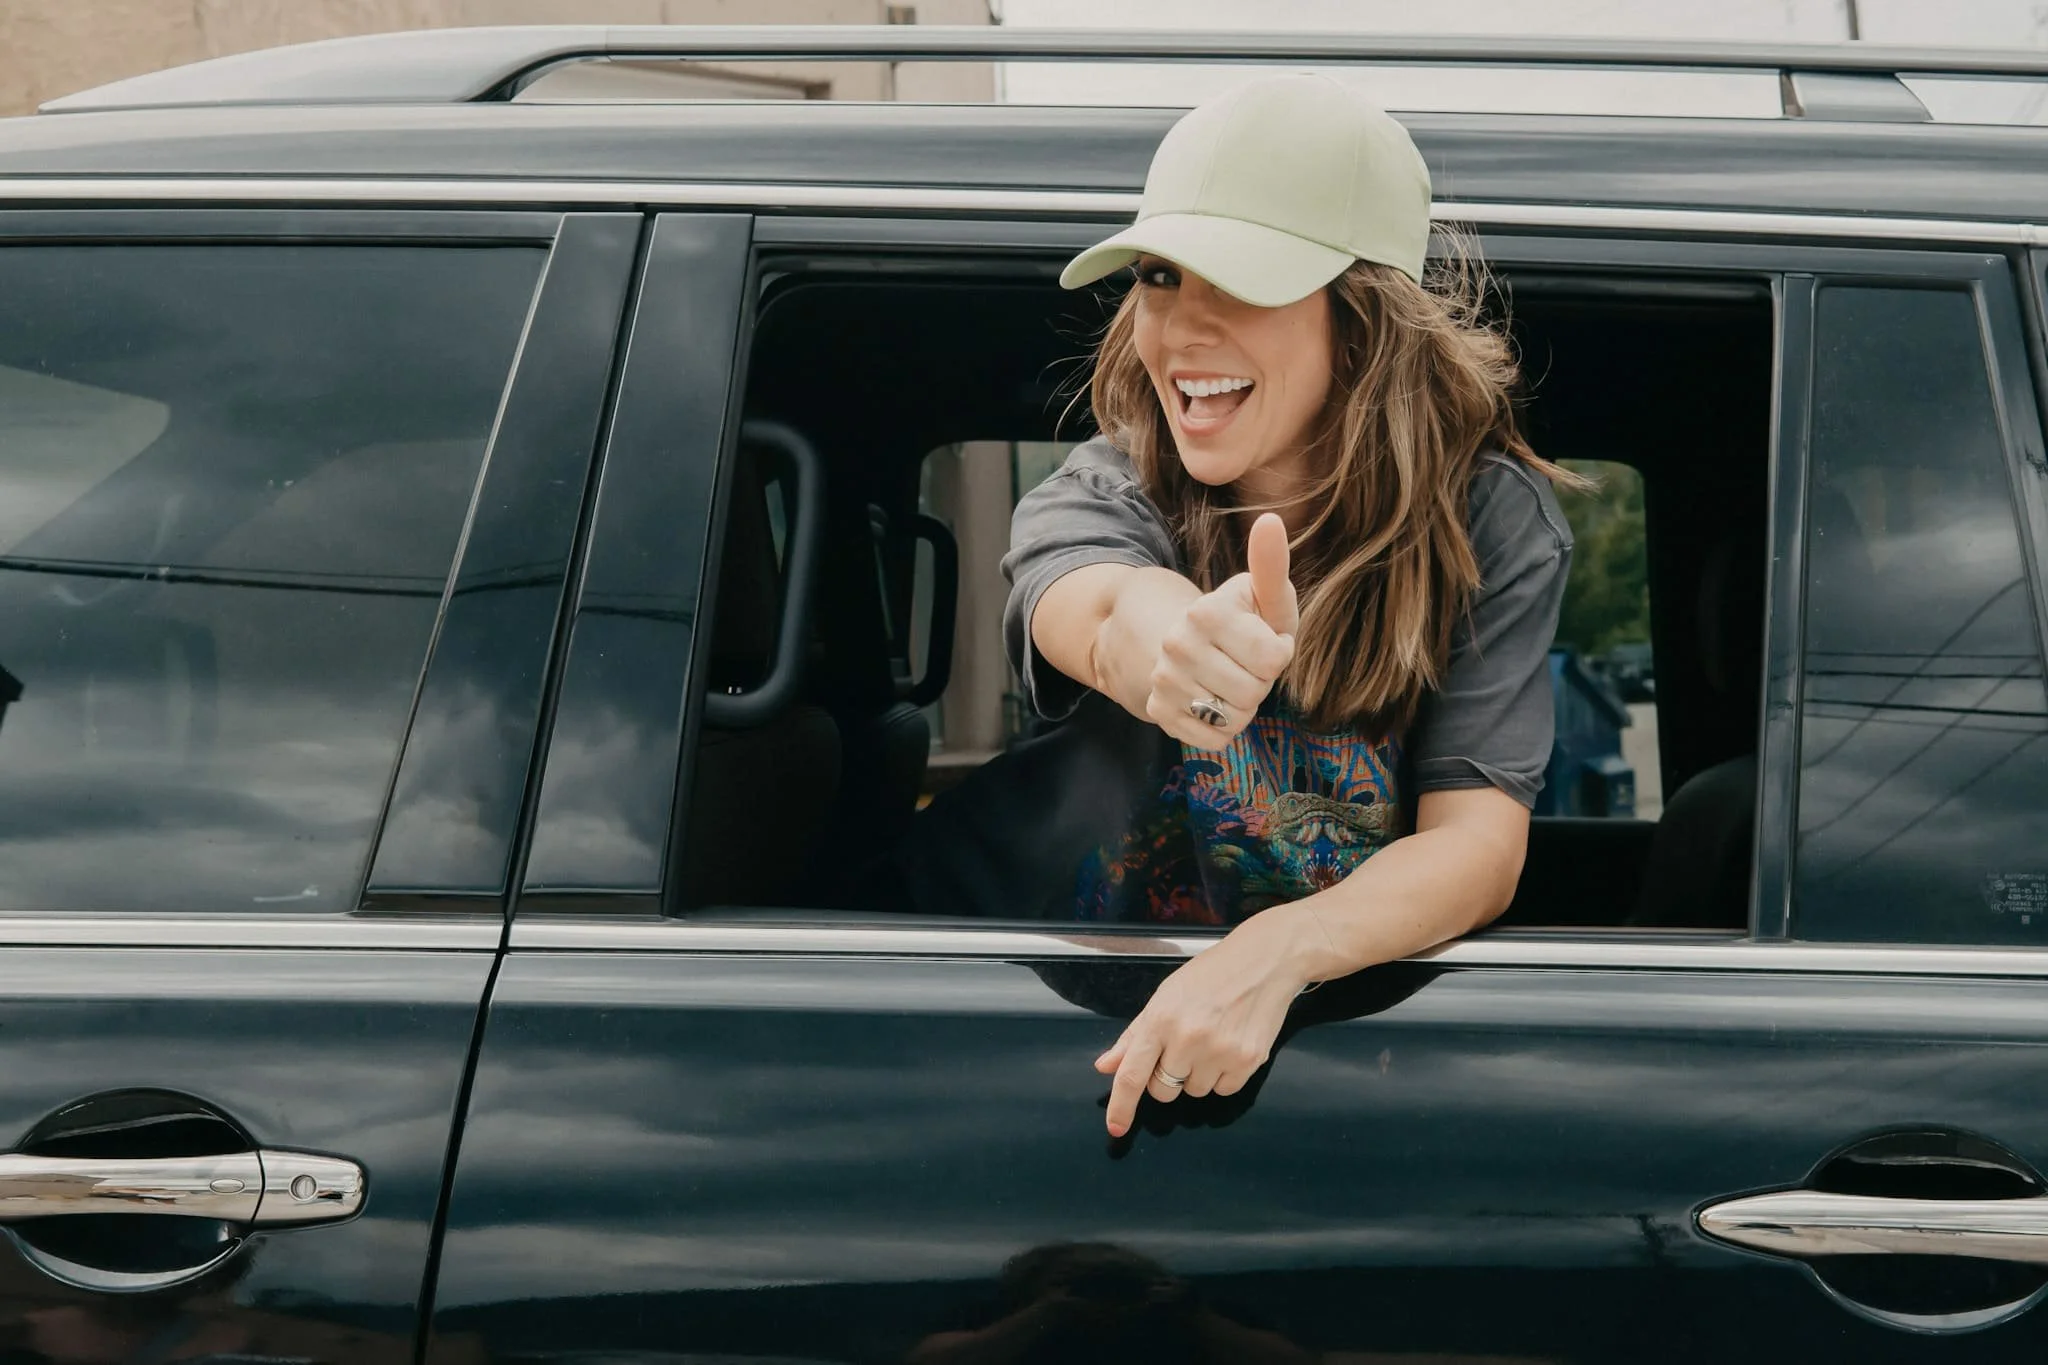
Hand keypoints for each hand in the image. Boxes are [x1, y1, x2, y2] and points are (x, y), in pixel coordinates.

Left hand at [1093, 908, 1314, 1136]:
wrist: (1264, 962)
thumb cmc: (1210, 975)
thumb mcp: (1165, 996)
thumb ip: (1134, 1035)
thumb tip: (1105, 1066)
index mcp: (1161, 1020)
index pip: (1132, 1075)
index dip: (1121, 1106)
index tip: (1116, 1127)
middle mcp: (1188, 1039)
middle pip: (1163, 1091)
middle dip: (1167, 1078)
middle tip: (1181, 1048)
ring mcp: (1220, 1052)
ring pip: (1195, 1092)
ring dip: (1198, 1075)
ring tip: (1211, 1040)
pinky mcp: (1248, 1062)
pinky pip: (1224, 1090)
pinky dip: (1223, 1076)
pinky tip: (1229, 1046)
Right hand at [1143, 512, 1297, 749]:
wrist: (1175, 641)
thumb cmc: (1236, 619)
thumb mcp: (1259, 593)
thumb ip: (1270, 565)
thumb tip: (1271, 521)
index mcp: (1206, 612)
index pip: (1273, 660)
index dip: (1278, 653)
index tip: (1263, 640)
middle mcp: (1178, 646)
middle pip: (1255, 692)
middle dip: (1259, 682)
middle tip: (1243, 663)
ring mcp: (1164, 682)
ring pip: (1235, 719)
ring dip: (1242, 706)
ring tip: (1229, 681)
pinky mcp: (1160, 713)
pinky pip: (1215, 740)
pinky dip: (1223, 728)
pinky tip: (1213, 702)